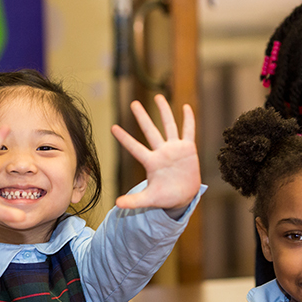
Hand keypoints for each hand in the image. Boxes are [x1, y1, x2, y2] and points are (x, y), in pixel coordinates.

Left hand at [111, 95, 200, 212]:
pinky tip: (186, 107)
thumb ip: (134, 201)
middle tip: (133, 103)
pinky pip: (189, 131)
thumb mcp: (149, 200)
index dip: (125, 138)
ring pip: (169, 126)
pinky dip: (188, 120)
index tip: (113, 128)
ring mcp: (175, 149)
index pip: (135, 148)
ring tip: (158, 96)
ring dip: (164, 111)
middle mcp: (161, 152)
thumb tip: (117, 205)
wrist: (183, 197)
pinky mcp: (188, 149)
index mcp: (151, 163)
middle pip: (150, 131)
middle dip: (142, 117)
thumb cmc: (164, 197)